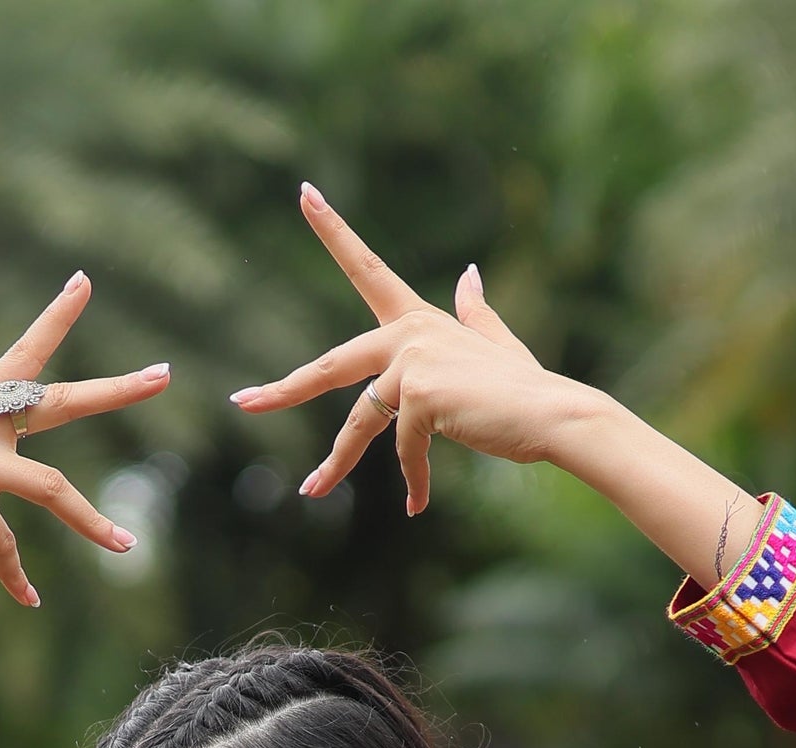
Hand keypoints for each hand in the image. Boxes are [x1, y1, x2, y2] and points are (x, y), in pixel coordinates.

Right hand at [0, 272, 170, 606]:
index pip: (22, 357)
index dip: (54, 319)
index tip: (84, 281)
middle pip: (58, 402)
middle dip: (114, 390)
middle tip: (163, 375)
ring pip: (52, 489)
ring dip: (92, 523)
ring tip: (127, 546)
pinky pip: (9, 547)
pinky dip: (18, 579)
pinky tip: (29, 600)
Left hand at [229, 185, 591, 513]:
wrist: (553, 415)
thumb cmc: (526, 389)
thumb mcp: (495, 345)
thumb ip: (474, 312)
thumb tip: (467, 274)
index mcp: (419, 319)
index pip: (367, 268)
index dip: (335, 231)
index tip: (305, 194)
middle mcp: (408, 333)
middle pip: (332, 365)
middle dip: (284, 389)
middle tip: (242, 402)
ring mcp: (411, 362)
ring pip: (360, 421)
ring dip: (336, 462)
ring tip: (311, 491)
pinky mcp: (419, 397)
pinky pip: (402, 448)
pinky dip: (411, 479)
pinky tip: (416, 505)